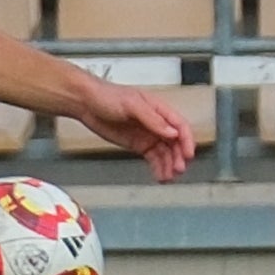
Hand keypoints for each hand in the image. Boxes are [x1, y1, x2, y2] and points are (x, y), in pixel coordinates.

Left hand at [79, 83, 196, 182]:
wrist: (86, 103)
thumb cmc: (108, 96)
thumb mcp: (131, 104)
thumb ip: (152, 119)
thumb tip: (171, 133)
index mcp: (159, 109)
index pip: (180, 126)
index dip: (187, 141)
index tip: (188, 155)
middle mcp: (157, 123)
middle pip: (175, 142)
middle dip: (178, 157)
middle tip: (177, 170)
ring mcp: (148, 135)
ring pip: (166, 153)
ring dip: (169, 165)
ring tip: (167, 177)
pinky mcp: (138, 145)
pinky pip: (153, 158)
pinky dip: (158, 168)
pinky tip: (160, 176)